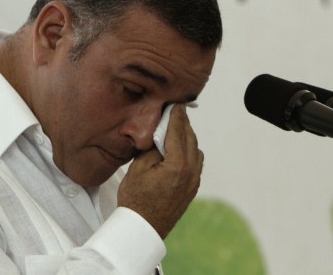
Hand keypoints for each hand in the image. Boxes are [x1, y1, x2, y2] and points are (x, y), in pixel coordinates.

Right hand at [117, 104, 203, 238]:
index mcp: (178, 165)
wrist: (143, 228)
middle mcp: (191, 171)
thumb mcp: (138, 168)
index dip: (176, 116)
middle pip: (190, 138)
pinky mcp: (193, 187)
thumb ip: (153, 148)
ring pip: (195, 149)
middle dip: (183, 124)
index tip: (177, 104)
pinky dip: (189, 151)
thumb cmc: (136, 200)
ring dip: (187, 137)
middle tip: (175, 112)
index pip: (178, 132)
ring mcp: (194, 181)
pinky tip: (178, 149)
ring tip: (175, 130)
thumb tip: (161, 134)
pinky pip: (196, 162)